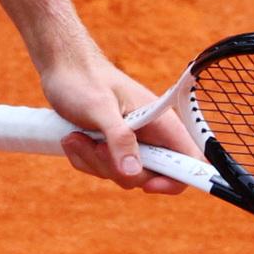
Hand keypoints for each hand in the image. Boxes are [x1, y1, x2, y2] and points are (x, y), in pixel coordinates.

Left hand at [39, 44, 193, 192]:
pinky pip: (102, 170)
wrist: (63, 68)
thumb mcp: (100, 108)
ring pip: (122, 175)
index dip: (175, 180)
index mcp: (162, 123)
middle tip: (96, 146)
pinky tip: (73, 138)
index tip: (147, 185)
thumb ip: (120, 138)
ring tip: (77, 135)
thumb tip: (133, 172)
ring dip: (94, 161)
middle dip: (117, 168)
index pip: (189, 162)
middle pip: (149, 176)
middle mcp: (151, 136)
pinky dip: (84, 160)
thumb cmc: (84, 79)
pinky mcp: (111, 148)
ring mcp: (131, 144)